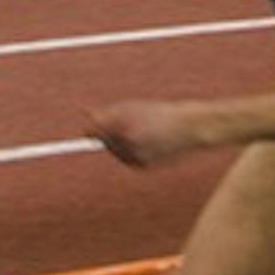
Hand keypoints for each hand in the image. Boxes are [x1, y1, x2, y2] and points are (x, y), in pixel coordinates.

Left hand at [84, 101, 204, 168]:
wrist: (189, 128)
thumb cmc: (159, 113)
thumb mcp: (133, 107)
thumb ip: (107, 112)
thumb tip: (85, 113)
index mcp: (127, 129)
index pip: (99, 131)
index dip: (91, 130)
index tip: (86, 130)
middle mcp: (131, 146)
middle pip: (106, 143)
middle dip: (107, 135)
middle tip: (121, 126)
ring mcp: (138, 158)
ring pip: (116, 152)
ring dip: (118, 143)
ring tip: (137, 132)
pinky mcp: (144, 167)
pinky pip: (127, 159)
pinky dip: (130, 151)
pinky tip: (143, 143)